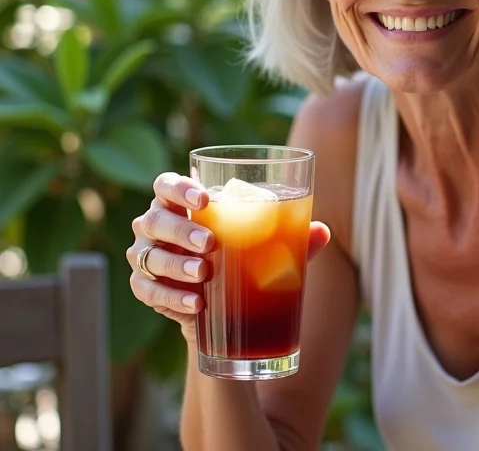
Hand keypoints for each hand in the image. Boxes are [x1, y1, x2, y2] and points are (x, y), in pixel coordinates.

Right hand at [126, 172, 330, 341]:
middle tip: (210, 244)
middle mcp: (156, 224)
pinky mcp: (145, 288)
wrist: (223, 304)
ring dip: (176, 265)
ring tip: (204, 274)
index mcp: (180, 202)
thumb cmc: (242, 255)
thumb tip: (323, 231)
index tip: (206, 200)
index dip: (179, 188)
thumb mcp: (264, 243)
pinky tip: (196, 303)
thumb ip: (290, 235)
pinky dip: (171, 298)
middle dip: (182, 231)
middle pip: (156, 219)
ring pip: (149, 256)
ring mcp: (146, 256)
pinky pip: (148, 290)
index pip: (166, 184)